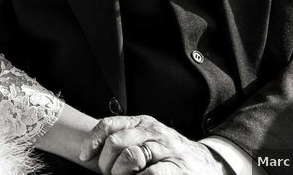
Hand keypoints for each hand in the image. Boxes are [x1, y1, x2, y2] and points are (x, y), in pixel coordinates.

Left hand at [80, 115, 227, 174]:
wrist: (207, 163)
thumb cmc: (168, 154)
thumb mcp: (147, 138)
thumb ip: (125, 138)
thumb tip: (91, 151)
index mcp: (143, 123)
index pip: (110, 124)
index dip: (92, 140)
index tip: (85, 156)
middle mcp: (154, 132)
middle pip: (116, 142)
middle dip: (106, 162)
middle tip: (107, 174)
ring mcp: (167, 149)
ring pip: (131, 156)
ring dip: (119, 173)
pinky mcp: (178, 168)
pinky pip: (151, 173)